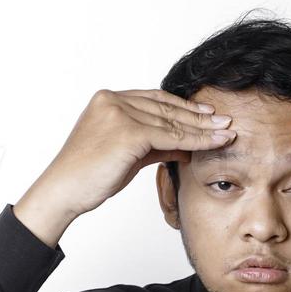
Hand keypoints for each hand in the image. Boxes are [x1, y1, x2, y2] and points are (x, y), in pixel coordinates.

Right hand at [14, 89, 235, 245]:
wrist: (63, 191)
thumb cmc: (89, 177)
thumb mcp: (127, 156)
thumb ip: (154, 146)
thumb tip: (185, 147)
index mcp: (108, 100)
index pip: (155, 100)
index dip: (183, 107)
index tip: (207, 114)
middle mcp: (112, 100)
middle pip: (166, 108)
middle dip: (199, 117)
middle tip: (226, 122)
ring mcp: (118, 113)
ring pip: (171, 122)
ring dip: (203, 129)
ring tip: (227, 133)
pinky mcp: (127, 131)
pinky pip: (171, 136)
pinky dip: (195, 141)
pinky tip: (214, 143)